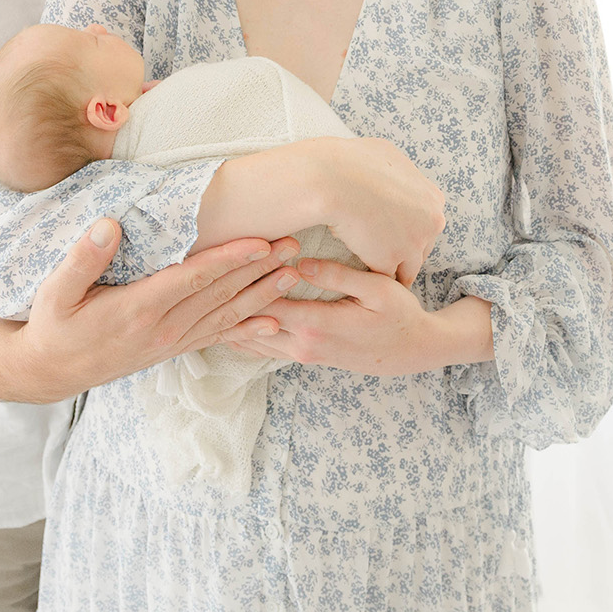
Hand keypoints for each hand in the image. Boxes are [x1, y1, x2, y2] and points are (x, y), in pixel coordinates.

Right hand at [14, 218, 303, 402]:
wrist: (51, 370)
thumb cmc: (53, 324)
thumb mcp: (55, 291)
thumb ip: (82, 258)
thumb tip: (109, 225)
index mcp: (139, 309)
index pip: (193, 278)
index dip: (229, 259)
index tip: (260, 241)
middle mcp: (163, 328)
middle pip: (221, 294)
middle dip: (260, 269)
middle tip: (294, 245)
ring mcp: (171, 342)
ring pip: (226, 315)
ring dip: (263, 294)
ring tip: (294, 274)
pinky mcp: (172, 349)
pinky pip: (217, 337)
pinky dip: (249, 329)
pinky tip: (275, 322)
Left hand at [219, 258, 491, 377]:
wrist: (414, 352)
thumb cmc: (399, 315)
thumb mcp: (377, 289)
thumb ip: (337, 274)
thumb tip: (300, 260)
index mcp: (315, 325)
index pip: (264, 302)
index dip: (242, 279)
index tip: (221, 256)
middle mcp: (301, 344)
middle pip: (249, 323)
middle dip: (225, 300)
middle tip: (198, 273)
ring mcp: (301, 354)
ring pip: (251, 339)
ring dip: (230, 317)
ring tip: (204, 291)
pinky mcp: (304, 355)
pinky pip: (263, 346)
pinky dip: (243, 330)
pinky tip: (227, 313)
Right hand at [310, 138, 445, 286]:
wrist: (332, 177)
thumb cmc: (352, 161)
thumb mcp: (387, 155)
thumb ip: (397, 172)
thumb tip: (390, 170)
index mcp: (433, 197)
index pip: (427, 224)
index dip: (408, 229)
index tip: (391, 233)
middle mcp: (431, 221)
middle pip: (422, 247)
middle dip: (403, 251)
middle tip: (381, 252)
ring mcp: (412, 243)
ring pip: (407, 267)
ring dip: (392, 269)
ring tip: (375, 275)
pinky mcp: (389, 260)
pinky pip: (384, 277)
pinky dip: (372, 276)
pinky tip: (361, 275)